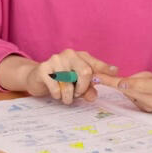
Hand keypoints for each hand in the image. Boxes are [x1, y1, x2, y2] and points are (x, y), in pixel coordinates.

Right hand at [0, 50, 118, 105]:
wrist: (36, 77)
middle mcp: (68, 54)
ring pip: (69, 84)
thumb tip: (93, 96)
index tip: (115, 73)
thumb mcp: (77, 84)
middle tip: (78, 95)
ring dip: (68, 97)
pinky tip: (55, 93)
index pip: (95, 63)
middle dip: (83, 88)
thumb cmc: (61, 80)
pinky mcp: (43, 69)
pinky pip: (56, 88)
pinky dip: (57, 95)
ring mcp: (55, 60)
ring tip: (66, 98)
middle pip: (85, 72)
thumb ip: (88, 89)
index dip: (105, 69)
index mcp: (79, 56)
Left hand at [111, 49, 151, 110]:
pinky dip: (132, 86)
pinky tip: (148, 81)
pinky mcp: (145, 108)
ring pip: (127, 90)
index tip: (106, 79)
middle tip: (97, 76)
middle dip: (112, 81)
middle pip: (127, 90)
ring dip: (130, 80)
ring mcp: (149, 106)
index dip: (123, 82)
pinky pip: (130, 94)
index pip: (139, 86)